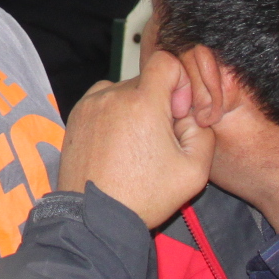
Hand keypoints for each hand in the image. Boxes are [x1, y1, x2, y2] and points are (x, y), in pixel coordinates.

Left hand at [55, 50, 214, 229]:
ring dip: (136, 109)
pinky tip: (118, 146)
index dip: (180, 83)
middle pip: (146, 81)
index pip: (166, 61)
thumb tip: (190, 112)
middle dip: (159, 103)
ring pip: (124, 91)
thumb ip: (203, 131)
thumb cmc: (145, 196)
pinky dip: (115, 115)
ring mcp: (89, 104)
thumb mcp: (195, 170)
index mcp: (142, 102)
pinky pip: (103, 102)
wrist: (95, 217)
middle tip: (160, 141)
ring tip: (137, 147)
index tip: (178, 114)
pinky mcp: (75, 116)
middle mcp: (112, 94)